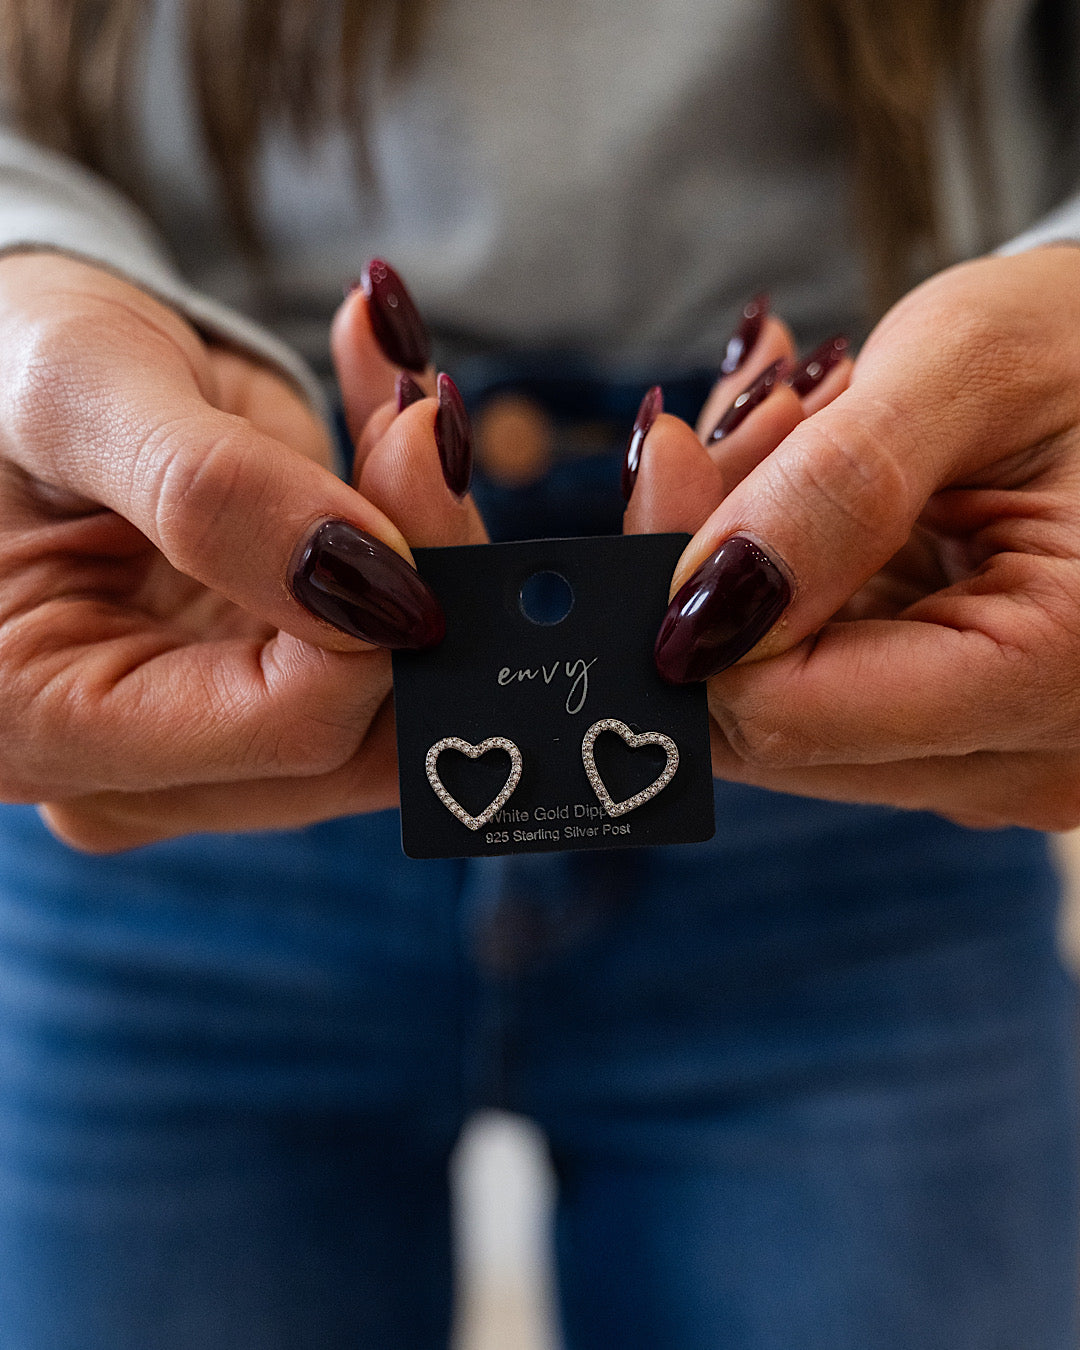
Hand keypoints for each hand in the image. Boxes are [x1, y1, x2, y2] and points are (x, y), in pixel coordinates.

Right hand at [0, 253, 481, 848]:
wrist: (14, 360)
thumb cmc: (4, 373)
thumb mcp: (75, 393)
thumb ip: (211, 493)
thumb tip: (377, 585)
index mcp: (50, 728)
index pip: (293, 730)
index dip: (382, 611)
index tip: (413, 454)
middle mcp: (149, 764)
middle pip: (372, 730)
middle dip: (428, 565)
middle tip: (425, 416)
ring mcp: (227, 729)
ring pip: (412, 689)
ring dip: (433, 532)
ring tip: (402, 397)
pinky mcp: (283, 677)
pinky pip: (407, 634)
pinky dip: (422, 516)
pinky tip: (394, 397)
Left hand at [635, 246, 1079, 829]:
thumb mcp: (969, 367)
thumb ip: (830, 493)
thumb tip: (691, 615)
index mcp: (1059, 675)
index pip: (781, 708)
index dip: (687, 595)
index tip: (672, 455)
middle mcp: (1027, 759)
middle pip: (762, 721)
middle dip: (713, 568)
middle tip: (745, 422)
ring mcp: (990, 757)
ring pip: (773, 700)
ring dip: (746, 559)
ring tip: (802, 418)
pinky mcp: (959, 731)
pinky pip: (813, 678)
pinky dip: (784, 576)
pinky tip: (814, 466)